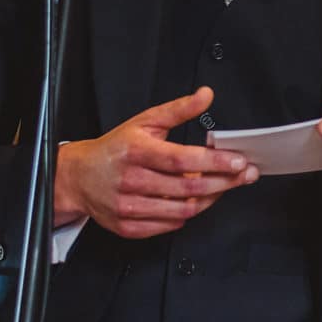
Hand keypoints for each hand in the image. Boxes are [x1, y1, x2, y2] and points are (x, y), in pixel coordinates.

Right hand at [52, 86, 257, 237]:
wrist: (78, 176)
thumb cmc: (115, 148)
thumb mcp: (145, 121)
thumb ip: (179, 109)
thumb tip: (206, 95)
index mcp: (137, 152)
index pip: (182, 159)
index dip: (214, 162)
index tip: (238, 161)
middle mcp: (132, 181)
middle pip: (188, 187)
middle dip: (224, 182)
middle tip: (243, 174)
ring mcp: (129, 206)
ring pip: (183, 210)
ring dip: (209, 199)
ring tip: (220, 186)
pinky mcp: (128, 226)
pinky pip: (169, 225)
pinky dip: (187, 214)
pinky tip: (193, 200)